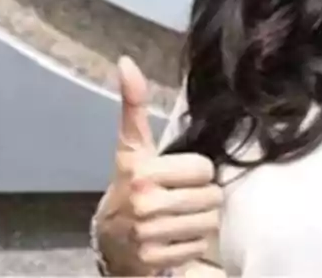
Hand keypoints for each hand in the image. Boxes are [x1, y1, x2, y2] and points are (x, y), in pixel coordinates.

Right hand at [96, 57, 222, 275]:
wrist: (110, 240)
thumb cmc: (128, 186)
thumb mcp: (131, 147)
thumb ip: (133, 105)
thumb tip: (126, 62)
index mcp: (141, 172)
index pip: (204, 169)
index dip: (196, 172)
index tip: (179, 176)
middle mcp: (144, 203)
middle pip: (211, 197)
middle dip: (202, 197)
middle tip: (182, 198)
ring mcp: (149, 234)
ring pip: (209, 222)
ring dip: (199, 221)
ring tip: (179, 217)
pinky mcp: (155, 260)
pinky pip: (198, 247)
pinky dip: (191, 244)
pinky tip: (174, 237)